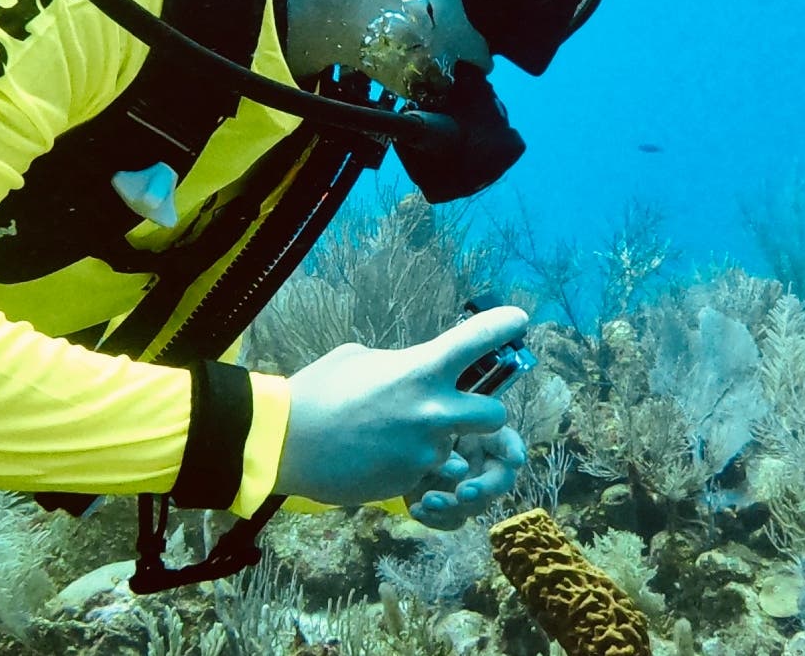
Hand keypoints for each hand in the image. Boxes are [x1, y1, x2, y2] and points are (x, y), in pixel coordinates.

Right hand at [274, 306, 527, 507]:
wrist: (286, 444)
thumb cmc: (317, 392)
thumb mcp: (360, 358)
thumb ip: (401, 363)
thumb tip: (414, 368)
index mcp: (421, 369)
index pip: (479, 340)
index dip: (505, 326)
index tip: (518, 321)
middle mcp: (434, 411)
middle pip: (497, 414)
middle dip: (485, 413)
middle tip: (466, 408)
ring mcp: (426, 451)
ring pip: (464, 451)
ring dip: (447, 445)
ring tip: (409, 438)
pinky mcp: (411, 482)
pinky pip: (433, 475)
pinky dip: (419, 468)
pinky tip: (388, 458)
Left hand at [405, 424, 526, 529]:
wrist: (394, 443)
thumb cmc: (416, 424)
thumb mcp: (432, 419)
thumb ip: (450, 433)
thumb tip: (461, 467)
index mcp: (484, 437)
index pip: (507, 440)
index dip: (514, 449)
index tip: (516, 459)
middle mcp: (483, 464)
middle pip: (498, 481)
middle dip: (484, 489)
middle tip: (463, 492)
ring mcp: (468, 488)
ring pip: (475, 506)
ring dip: (453, 506)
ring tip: (428, 500)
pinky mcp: (451, 508)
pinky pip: (452, 520)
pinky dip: (435, 518)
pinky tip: (416, 509)